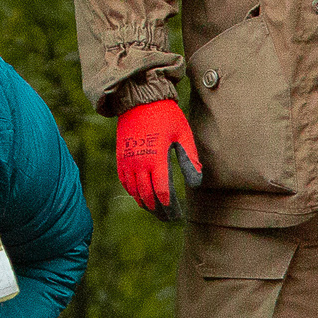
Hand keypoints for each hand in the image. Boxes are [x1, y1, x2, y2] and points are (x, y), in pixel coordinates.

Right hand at [115, 98, 201, 220]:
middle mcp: (139, 163)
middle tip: (166, 216)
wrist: (140, 100)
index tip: (175, 213)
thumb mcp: (183, 135)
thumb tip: (197, 182)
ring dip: (143, 202)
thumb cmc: (166, 116)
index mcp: (156, 158)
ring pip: (133, 190)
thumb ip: (190, 159)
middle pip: (146, 194)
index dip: (168, 204)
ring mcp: (127, 161)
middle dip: (156, 208)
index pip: (161, 190)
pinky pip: (124, 180)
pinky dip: (131, 191)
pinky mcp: (121, 156)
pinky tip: (140, 195)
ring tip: (155, 209)